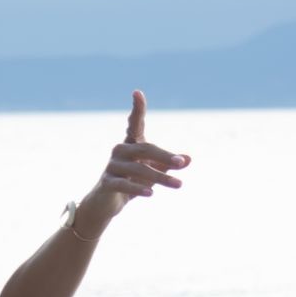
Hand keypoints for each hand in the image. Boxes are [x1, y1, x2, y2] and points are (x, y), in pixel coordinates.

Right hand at [80, 89, 190, 229]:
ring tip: (178, 184)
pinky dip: (138, 188)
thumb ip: (169, 164)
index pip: (134, 123)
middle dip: (165, 156)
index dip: (137, 108)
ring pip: (138, 168)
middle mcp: (120, 150)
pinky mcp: (107, 183)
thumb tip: (188, 159)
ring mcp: (112, 166)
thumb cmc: (132, 182)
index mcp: (131, 143)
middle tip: (181, 163)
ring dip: (160, 177)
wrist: (107, 204)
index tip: (137, 92)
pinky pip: (124, 184)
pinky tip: (151, 193)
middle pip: (145, 148)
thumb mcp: (153, 172)